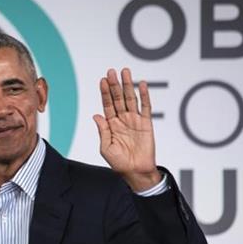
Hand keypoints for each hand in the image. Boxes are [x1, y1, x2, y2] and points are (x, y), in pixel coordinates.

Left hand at [93, 68, 160, 191]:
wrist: (135, 171)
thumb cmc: (119, 162)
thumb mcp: (106, 147)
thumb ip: (102, 131)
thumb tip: (96, 115)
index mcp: (111, 125)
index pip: (107, 105)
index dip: (105, 93)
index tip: (102, 81)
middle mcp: (122, 119)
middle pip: (118, 98)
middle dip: (115, 85)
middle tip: (112, 71)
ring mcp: (134, 120)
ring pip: (130, 99)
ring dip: (128, 85)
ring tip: (125, 72)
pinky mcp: (146, 124)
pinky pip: (146, 107)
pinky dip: (144, 96)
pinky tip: (141, 85)